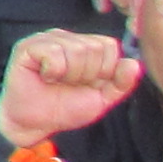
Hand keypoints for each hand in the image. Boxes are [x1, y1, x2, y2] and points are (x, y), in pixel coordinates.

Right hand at [0, 27, 142, 148]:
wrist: (36, 123)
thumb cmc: (65, 108)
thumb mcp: (102, 98)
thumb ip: (121, 83)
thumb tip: (135, 63)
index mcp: (84, 46)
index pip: (109, 46)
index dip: (104, 70)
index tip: (87, 83)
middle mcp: (66, 38)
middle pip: (94, 48)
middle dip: (87, 75)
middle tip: (69, 84)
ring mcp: (46, 40)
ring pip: (76, 50)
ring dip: (70, 75)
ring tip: (56, 82)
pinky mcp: (27, 47)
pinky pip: (53, 53)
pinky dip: (53, 72)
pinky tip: (44, 77)